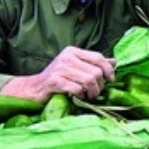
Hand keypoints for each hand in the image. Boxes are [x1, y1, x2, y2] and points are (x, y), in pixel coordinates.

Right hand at [0, 46, 115, 101]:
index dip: (108, 69)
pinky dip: (81, 95)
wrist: (34, 88)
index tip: (111, 80)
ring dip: (92, 92)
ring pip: (89, 80)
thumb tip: (114, 62)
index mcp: (73, 51)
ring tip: (89, 96)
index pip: (98, 57)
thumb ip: (94, 64)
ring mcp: (60, 68)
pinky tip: (78, 96)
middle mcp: (67, 57)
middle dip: (100, 85)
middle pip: (95, 71)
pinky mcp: (54, 80)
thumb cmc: (58, 79)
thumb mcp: (77, 68)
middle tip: (95, 92)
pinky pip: (77, 88)